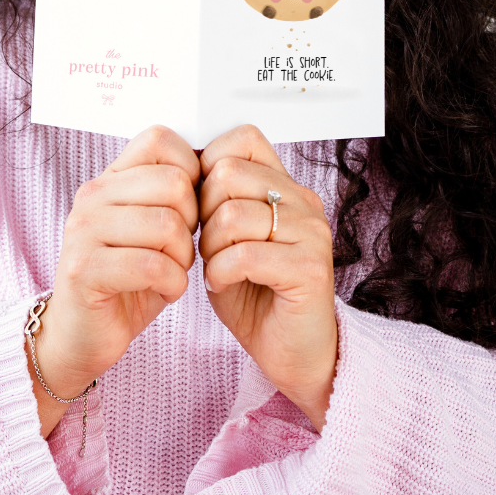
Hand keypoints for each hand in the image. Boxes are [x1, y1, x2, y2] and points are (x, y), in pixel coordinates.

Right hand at [31, 126, 199, 434]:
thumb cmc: (128, 277)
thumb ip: (171, 194)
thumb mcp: (152, 227)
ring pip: (168, 225)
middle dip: (193, 222)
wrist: (82, 335)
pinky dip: (173, 284)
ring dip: (183, 257)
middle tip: (181, 248)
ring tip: (172, 270)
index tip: (189, 207)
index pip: (160, 139)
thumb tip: (214, 162)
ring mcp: (83, 231)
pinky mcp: (84, 270)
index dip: (191, 171)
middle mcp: (92, 196)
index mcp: (110, 178)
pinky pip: (153, 266)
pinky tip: (166, 291)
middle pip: (174, 184)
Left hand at [198, 125, 337, 430]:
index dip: (209, 167)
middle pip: (229, 174)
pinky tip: (222, 285)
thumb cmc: (255, 295)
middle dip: (204, 211)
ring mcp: (312, 232)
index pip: (243, 139)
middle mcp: (304, 201)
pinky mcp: (310, 268)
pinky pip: (245, 254)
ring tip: (217, 268)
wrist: (293, 354)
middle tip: (209, 246)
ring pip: (232, 214)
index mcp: (285, 186)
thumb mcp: (227, 239)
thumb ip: (215, 202)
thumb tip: (183, 168)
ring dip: (210, 247)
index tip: (202, 206)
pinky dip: (220, 273)